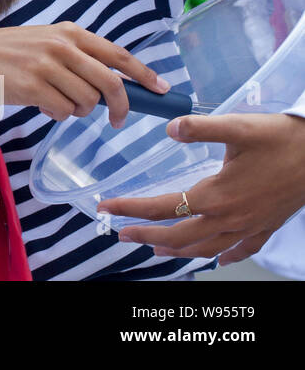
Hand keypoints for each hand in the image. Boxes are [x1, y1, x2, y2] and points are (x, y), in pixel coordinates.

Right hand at [0, 22, 168, 125]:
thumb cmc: (11, 54)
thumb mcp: (46, 42)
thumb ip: (78, 56)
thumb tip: (117, 83)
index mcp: (69, 32)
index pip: (118, 54)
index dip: (144, 74)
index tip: (162, 89)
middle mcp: (61, 46)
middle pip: (110, 83)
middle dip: (121, 107)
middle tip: (118, 120)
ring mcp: (46, 66)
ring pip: (87, 102)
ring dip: (78, 110)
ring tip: (59, 102)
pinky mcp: (33, 86)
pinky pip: (64, 111)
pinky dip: (59, 115)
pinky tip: (44, 107)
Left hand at [100, 112, 304, 262]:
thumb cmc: (280, 138)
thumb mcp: (237, 126)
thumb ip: (199, 127)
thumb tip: (169, 129)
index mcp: (217, 195)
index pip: (164, 207)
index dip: (132, 209)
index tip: (106, 208)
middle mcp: (230, 218)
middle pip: (180, 236)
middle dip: (146, 236)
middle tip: (121, 234)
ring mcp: (250, 226)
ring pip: (207, 248)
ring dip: (178, 250)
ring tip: (157, 250)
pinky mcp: (267, 226)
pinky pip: (242, 250)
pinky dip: (225, 257)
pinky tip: (217, 260)